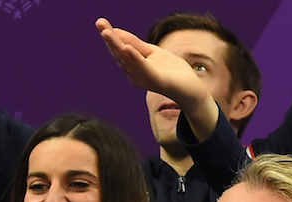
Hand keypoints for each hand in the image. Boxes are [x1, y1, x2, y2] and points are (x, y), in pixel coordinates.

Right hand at [96, 18, 217, 138]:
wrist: (192, 89)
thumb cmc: (173, 71)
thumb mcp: (153, 52)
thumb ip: (136, 44)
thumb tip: (116, 31)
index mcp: (134, 67)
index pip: (120, 48)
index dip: (110, 36)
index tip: (101, 22)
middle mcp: (135, 74)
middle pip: (120, 54)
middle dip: (110, 39)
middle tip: (99, 24)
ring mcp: (145, 78)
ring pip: (128, 60)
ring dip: (117, 45)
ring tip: (107, 33)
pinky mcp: (157, 81)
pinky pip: (144, 68)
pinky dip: (135, 58)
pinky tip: (127, 48)